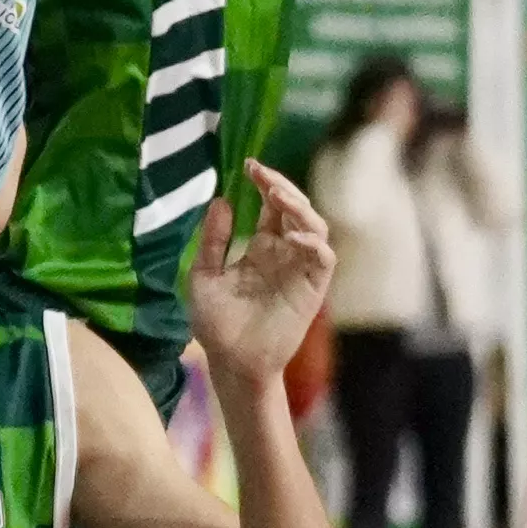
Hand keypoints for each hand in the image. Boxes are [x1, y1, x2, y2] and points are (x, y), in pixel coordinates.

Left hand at [189, 157, 332, 389]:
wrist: (231, 361)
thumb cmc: (217, 323)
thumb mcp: (203, 276)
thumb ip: (213, 240)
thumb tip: (221, 200)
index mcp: (261, 248)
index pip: (270, 206)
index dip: (265, 183)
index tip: (248, 165)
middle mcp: (284, 253)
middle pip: (294, 208)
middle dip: (281, 186)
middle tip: (261, 174)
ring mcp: (300, 269)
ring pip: (314, 225)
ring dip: (299, 206)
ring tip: (277, 196)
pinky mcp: (312, 287)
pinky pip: (323, 257)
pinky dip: (312, 241)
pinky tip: (290, 235)